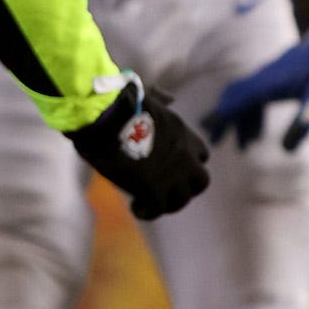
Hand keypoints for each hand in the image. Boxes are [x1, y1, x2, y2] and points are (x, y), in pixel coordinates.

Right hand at [68, 74, 209, 218]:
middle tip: (167, 191)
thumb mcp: (148, 97)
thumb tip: (169, 97)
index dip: (189, 164)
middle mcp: (184, 154)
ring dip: (168, 203)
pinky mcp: (154, 188)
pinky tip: (136, 208)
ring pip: (182, 199)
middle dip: (186, 188)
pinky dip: (148, 211)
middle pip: (201, 181)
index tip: (173, 168)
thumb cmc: (118, 105)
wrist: (105, 118)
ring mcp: (172, 173)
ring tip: (148, 202)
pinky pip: (158, 209)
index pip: (202, 155)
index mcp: (183, 132)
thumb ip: (162, 100)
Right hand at [206, 3, 308, 149]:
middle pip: (237, 97)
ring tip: (248, 145)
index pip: (237, 102)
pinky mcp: (286, 71)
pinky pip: (261, 91)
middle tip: (217, 141)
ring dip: (244, 118)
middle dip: (226, 119)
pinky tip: (265, 124)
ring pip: (249, 95)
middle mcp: (268, 75)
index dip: (220, 118)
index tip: (206, 133)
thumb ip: (303, 125)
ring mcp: (276, 71)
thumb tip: (285, 150)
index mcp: (272, 83)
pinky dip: (256, 109)